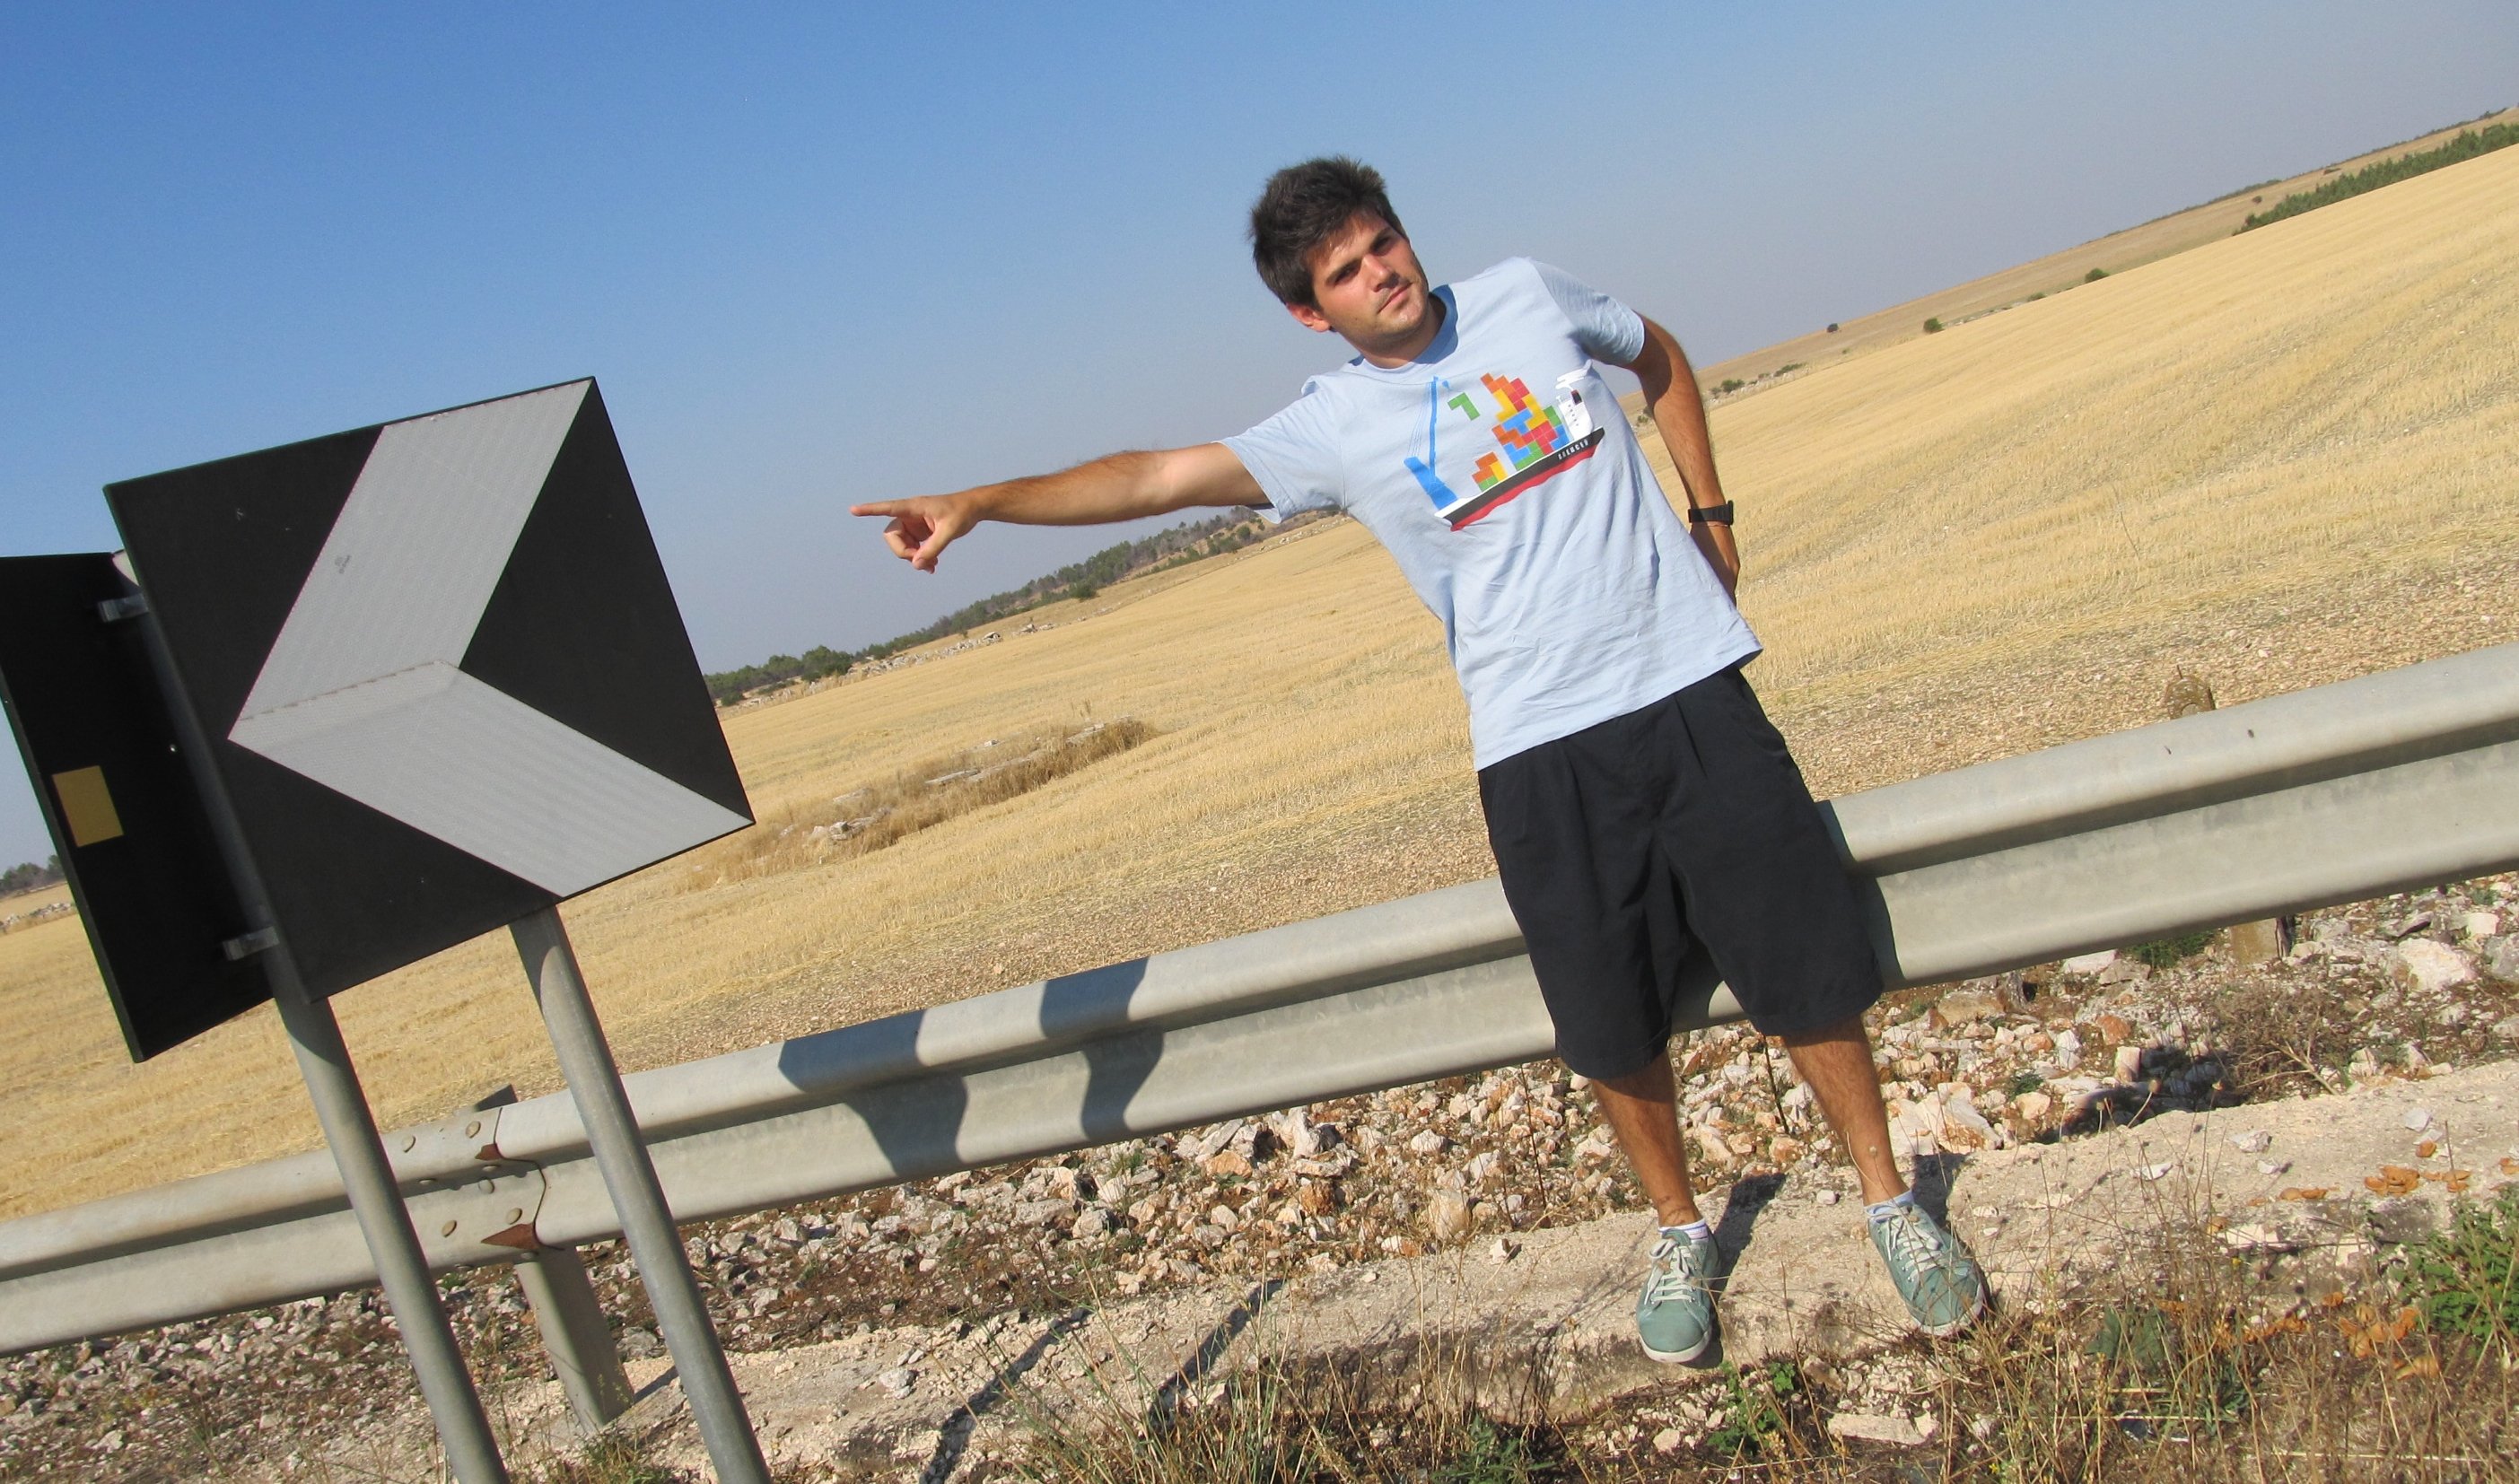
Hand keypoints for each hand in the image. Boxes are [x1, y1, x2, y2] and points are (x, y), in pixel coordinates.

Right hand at [849, 494, 977, 572]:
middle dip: (903, 552)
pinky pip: (911, 549)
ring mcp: (914, 525)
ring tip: (931, 567)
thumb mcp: (950, 531)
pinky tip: (932, 566)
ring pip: (901, 545)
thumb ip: (934, 548)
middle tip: (920, 561)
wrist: (973, 510)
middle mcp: (910, 515)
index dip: (870, 510)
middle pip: (892, 536)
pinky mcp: (919, 533)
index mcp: (914, 507)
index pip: (888, 508)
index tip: (853, 510)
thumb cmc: (962, 513)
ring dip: (912, 558)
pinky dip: (919, 559)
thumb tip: (916, 565)